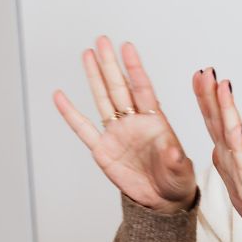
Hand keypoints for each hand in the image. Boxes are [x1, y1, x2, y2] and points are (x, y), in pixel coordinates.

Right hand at [53, 37, 196, 213]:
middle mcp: (134, 122)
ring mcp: (116, 134)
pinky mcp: (102, 150)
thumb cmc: (176, 181)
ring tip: (87, 53)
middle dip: (110, 63)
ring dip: (94, 77)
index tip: (127, 47)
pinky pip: (82, 129)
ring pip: (102, 99)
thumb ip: (175, 160)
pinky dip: (70, 113)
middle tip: (102, 40)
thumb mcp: (181, 171)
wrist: (161, 201)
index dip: (135, 68)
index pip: (142, 89)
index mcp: (155, 121)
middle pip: (119, 87)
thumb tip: (172, 152)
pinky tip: (60, 96)